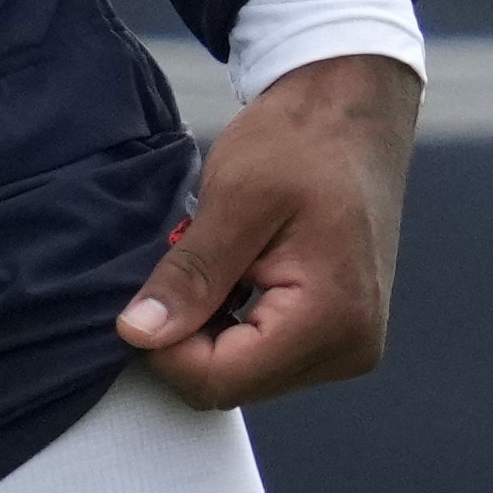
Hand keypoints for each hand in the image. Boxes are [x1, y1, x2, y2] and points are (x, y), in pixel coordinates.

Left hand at [117, 54, 418, 409]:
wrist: (355, 107)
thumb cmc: (304, 138)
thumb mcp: (236, 196)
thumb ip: (189, 275)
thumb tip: (137, 335)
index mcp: (332, 319)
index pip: (220, 379)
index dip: (167, 346)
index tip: (150, 291)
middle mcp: (351, 347)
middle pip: (233, 384)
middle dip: (190, 336)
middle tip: (186, 265)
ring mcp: (350, 343)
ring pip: (245, 374)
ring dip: (211, 329)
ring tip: (220, 263)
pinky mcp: (340, 332)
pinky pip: (267, 354)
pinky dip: (235, 324)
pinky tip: (237, 275)